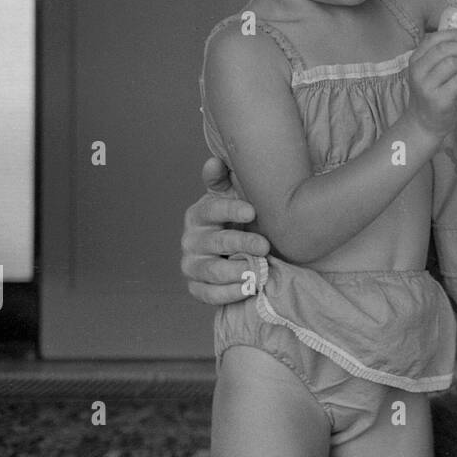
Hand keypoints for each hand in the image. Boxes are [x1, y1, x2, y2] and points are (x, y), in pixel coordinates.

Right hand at [180, 156, 269, 304]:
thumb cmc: (234, 218)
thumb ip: (222, 179)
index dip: (231, 210)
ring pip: (211, 271)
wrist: (230, 249)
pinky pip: (209, 294)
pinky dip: (229, 294)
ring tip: (258, 271)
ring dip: (236, 272)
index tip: (252, 211)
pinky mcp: (196, 287)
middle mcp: (191, 240)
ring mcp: (192, 265)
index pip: (212, 210)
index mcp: (198, 214)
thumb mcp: (229, 195)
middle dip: (241, 244)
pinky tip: (249, 289)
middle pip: (216, 243)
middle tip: (265, 246)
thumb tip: (215, 162)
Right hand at [406, 29, 456, 137]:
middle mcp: (418, 72)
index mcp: (415, 61)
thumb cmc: (432, 94)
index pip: (433, 39)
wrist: (424, 124)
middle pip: (445, 49)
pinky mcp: (440, 99)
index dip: (454, 34)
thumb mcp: (429, 72)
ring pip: (453, 63)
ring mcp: (428, 86)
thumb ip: (442, 56)